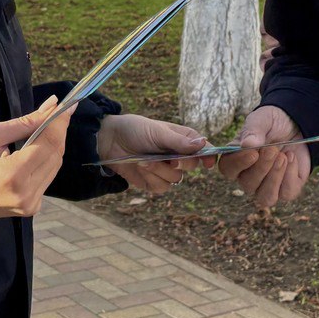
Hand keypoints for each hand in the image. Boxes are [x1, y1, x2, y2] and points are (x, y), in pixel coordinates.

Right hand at [0, 96, 74, 227]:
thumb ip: (23, 123)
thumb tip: (50, 107)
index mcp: (13, 175)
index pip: (48, 143)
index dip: (59, 122)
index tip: (68, 104)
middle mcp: (26, 193)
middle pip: (55, 155)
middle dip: (58, 130)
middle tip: (58, 110)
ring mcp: (30, 204)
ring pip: (54, 166)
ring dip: (53, 144)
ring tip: (47, 125)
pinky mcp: (30, 208)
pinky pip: (46, 178)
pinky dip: (45, 160)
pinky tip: (37, 147)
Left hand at [96, 114, 211, 193]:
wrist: (110, 141)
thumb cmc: (134, 130)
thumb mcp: (157, 132)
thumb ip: (179, 142)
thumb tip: (203, 144)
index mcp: (183, 139)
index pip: (203, 149)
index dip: (208, 156)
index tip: (208, 163)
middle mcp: (177, 155)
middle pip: (191, 166)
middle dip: (180, 163)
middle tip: (169, 159)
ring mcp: (166, 169)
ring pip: (176, 178)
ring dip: (159, 170)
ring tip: (144, 160)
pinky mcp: (154, 182)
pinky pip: (162, 187)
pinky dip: (151, 178)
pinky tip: (141, 168)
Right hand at [218, 105, 310, 209]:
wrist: (296, 126)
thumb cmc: (272, 123)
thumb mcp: (262, 119)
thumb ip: (253, 130)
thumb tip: (247, 144)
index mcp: (235, 158)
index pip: (227, 169)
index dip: (238, 164)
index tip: (253, 153)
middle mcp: (247, 177)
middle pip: (247, 184)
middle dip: (262, 167)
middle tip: (272, 149)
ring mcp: (266, 186)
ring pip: (266, 197)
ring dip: (275, 177)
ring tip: (283, 156)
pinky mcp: (286, 190)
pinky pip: (286, 193)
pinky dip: (291, 175)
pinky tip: (292, 158)